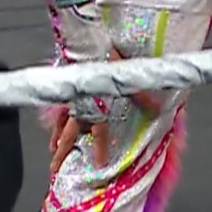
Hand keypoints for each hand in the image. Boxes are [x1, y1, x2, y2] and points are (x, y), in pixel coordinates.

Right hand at [47, 48, 162, 174]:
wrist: (89, 44)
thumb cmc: (108, 60)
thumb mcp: (127, 81)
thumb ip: (141, 98)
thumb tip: (158, 110)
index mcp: (97, 108)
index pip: (98, 134)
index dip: (99, 150)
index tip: (98, 165)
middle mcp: (80, 107)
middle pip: (70, 134)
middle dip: (64, 152)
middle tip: (56, 167)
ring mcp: (70, 98)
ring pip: (60, 122)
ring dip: (56, 137)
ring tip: (53, 149)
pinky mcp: (65, 88)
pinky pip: (57, 106)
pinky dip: (54, 116)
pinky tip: (53, 121)